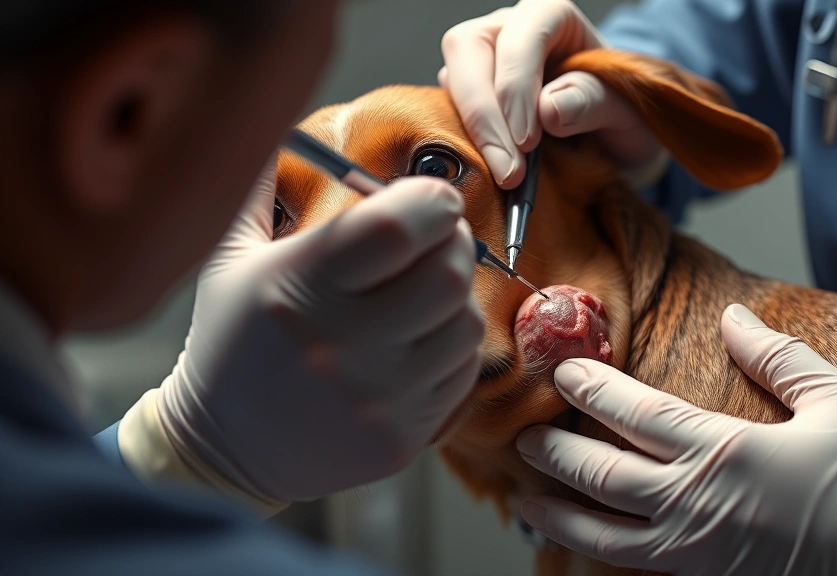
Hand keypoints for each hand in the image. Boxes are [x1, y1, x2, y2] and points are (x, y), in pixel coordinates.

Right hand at [117, 157, 483, 513]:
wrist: (225, 450)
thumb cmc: (232, 343)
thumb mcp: (228, 260)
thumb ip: (255, 189)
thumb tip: (273, 123)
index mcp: (296, 289)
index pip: (398, 227)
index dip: (430, 201)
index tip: (429, 199)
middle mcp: (340, 346)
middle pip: (448, 272)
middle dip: (451, 242)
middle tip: (433, 241)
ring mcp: (375, 399)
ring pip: (466, 323)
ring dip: (454, 299)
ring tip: (419, 297)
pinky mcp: (401, 437)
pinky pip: (462, 373)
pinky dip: (451, 348)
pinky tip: (416, 343)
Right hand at [439, 0, 663, 187]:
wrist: (613, 138)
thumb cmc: (622, 113)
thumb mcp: (625, 110)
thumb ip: (593, 101)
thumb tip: (548, 109)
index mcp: (552, 17)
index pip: (521, 36)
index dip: (517, 86)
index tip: (527, 140)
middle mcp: (509, 30)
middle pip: (469, 48)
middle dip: (484, 112)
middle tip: (507, 169)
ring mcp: (483, 61)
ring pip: (452, 77)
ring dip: (470, 129)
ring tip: (502, 174)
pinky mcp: (467, 95)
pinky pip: (447, 109)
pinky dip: (464, 141)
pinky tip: (488, 169)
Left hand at [515, 304, 836, 574]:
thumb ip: (778, 356)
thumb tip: (733, 318)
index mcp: (725, 450)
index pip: (636, 413)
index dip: (592, 388)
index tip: (562, 371)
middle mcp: (697, 501)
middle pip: (602, 474)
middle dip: (555, 452)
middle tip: (524, 435)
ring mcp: (696, 548)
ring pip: (605, 534)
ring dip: (559, 514)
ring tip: (527, 498)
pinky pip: (636, 566)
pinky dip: (598, 552)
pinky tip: (584, 540)